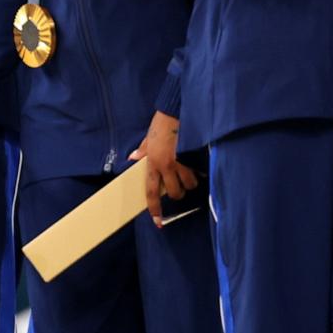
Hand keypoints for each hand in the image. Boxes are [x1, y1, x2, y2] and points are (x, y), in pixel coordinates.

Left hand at [129, 111, 197, 226]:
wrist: (176, 111)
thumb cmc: (161, 125)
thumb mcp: (148, 139)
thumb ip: (142, 152)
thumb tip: (132, 159)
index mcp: (153, 163)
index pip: (152, 191)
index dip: (155, 208)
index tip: (158, 221)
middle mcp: (167, 166)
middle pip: (175, 193)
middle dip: (178, 193)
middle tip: (177, 184)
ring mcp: (182, 163)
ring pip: (190, 185)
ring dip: (189, 182)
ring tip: (186, 170)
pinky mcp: (195, 158)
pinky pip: (200, 174)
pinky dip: (199, 172)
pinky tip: (196, 164)